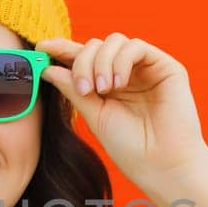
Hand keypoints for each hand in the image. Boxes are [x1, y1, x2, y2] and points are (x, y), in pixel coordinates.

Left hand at [35, 33, 207, 191]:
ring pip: (114, 41)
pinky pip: (136, 46)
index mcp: (107, 85)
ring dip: (101, 62)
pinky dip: (121, 60)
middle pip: (95, 46)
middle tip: (84, 90)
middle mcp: (126, 73)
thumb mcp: (94, 115)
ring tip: (103, 90)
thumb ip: (73, 89)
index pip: (83, 58)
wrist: (161, 165)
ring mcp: (146, 69)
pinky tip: (118, 84)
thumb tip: (47, 68)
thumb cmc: (130, 147)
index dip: (62, 49)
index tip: (41, 49)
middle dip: (82, 62)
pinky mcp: (166, 67)